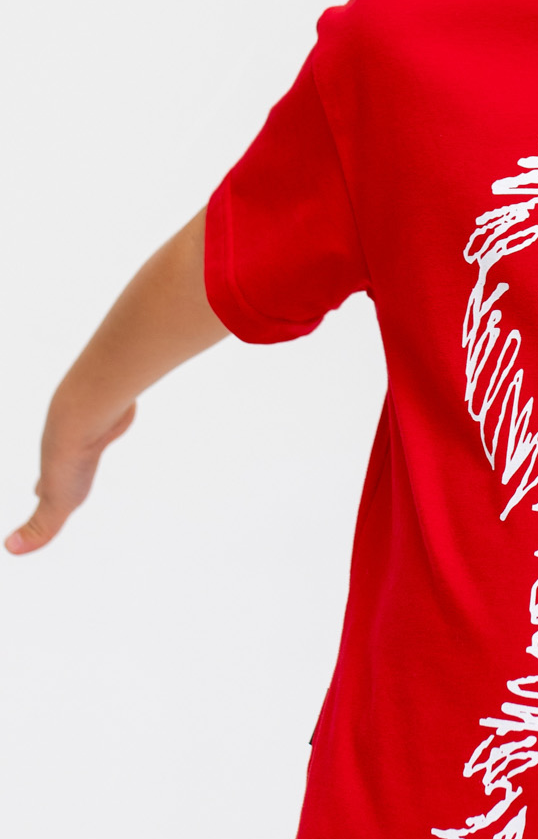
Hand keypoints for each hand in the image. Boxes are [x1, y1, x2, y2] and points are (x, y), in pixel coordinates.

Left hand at [5, 209, 227, 558]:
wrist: (94, 389)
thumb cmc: (125, 370)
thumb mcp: (155, 351)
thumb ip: (182, 322)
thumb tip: (217, 289)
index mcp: (91, 416)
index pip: (82, 432)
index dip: (80, 441)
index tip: (83, 443)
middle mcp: (72, 441)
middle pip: (61, 466)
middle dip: (52, 479)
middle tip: (44, 490)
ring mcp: (60, 465)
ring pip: (51, 495)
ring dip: (41, 517)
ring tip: (27, 536)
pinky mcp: (57, 487)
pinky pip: (45, 518)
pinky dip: (32, 536)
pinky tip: (17, 548)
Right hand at [5, 396, 138, 553]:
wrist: (87, 412)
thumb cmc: (71, 458)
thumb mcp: (55, 503)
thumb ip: (40, 528)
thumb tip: (10, 549)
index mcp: (56, 473)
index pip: (45, 487)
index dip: (42, 492)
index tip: (37, 493)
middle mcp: (66, 451)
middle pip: (61, 464)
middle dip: (59, 473)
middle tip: (58, 473)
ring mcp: (85, 433)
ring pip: (82, 442)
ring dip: (82, 447)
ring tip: (85, 450)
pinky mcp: (106, 418)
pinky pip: (103, 424)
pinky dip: (104, 427)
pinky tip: (108, 426)